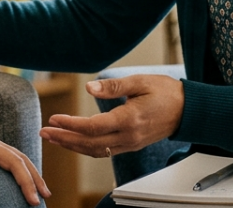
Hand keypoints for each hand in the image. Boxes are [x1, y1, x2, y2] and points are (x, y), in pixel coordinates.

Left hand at [40, 74, 184, 157]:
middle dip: (64, 139)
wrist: (188, 110)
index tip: (54, 119)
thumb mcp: (140, 82)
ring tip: (53, 138)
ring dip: (72, 146)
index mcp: (129, 120)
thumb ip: (113, 87)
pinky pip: (105, 151)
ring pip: (96, 151)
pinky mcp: (131, 145)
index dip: (71, 125)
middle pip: (90, 144)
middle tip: (44, 132)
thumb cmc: (166, 93)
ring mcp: (130, 144)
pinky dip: (86, 148)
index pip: (93, 128)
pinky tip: (74, 142)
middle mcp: (128, 137)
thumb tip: (89, 88)